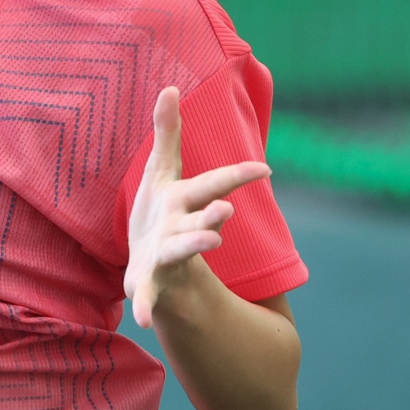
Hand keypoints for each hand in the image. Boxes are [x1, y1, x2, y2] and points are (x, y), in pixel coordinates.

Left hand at [124, 86, 270, 329]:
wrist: (155, 266)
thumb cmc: (161, 213)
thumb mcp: (160, 171)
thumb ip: (167, 132)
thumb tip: (171, 87)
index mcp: (186, 201)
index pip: (214, 185)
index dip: (238, 177)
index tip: (265, 170)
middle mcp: (182, 229)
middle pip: (200, 221)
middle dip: (212, 216)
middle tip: (226, 212)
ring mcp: (167, 256)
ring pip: (180, 252)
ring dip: (193, 246)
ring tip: (210, 242)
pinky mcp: (148, 281)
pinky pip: (148, 296)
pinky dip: (147, 308)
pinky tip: (144, 322)